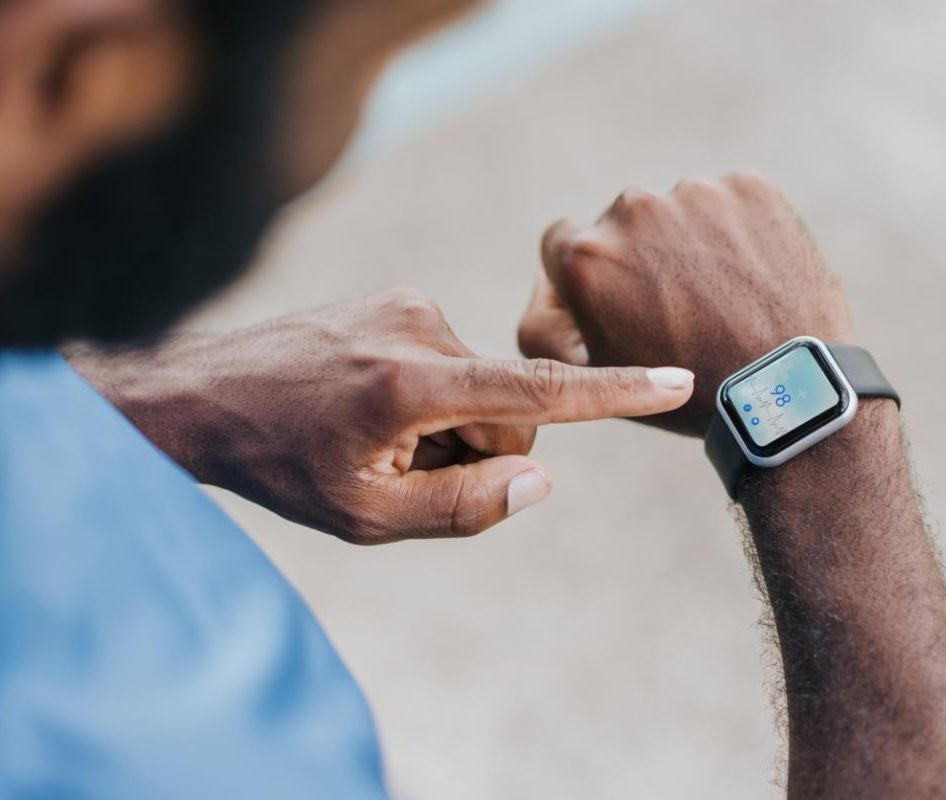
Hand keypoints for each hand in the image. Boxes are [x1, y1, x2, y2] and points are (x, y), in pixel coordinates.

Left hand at [69, 289, 692, 543]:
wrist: (205, 397)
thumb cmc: (281, 466)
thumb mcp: (366, 517)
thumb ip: (464, 506)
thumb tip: (539, 477)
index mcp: (413, 385)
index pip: (538, 393)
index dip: (615, 393)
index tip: (675, 380)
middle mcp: (419, 328)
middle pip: (507, 410)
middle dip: (476, 450)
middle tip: (403, 469)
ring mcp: (407, 304)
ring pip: (478, 385)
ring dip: (447, 424)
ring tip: (376, 437)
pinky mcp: (397, 297)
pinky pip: (448, 359)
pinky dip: (430, 394)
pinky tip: (370, 407)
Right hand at [517, 172, 854, 436]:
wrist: (784, 388)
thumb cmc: (680, 390)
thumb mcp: (586, 373)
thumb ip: (540, 324)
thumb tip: (547, 280)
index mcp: (584, 254)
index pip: (562, 240)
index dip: (589, 273)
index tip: (620, 298)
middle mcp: (631, 209)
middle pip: (621, 222)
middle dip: (639, 254)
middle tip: (678, 306)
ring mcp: (694, 193)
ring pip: (677, 210)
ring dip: (688, 241)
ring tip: (720, 296)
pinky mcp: (749, 186)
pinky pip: (729, 202)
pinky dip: (735, 230)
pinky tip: (749, 276)